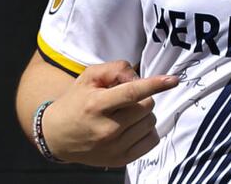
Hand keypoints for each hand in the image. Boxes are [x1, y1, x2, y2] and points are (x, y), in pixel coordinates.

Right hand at [40, 60, 177, 166]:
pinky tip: (132, 127)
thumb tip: (140, 78)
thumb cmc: (76, 102)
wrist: (56, 136)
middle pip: (147, 106)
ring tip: (125, 114)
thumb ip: (116, 70)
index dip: (155, 84)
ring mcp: (114, 147)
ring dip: (144, 114)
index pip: (133, 93)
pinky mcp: (120, 160)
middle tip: (125, 101)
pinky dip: (147, 130)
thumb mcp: (90, 77)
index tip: (173, 80)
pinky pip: (152, 140)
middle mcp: (106, 129)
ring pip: (151, 121)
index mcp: (97, 105)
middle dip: (143, 98)